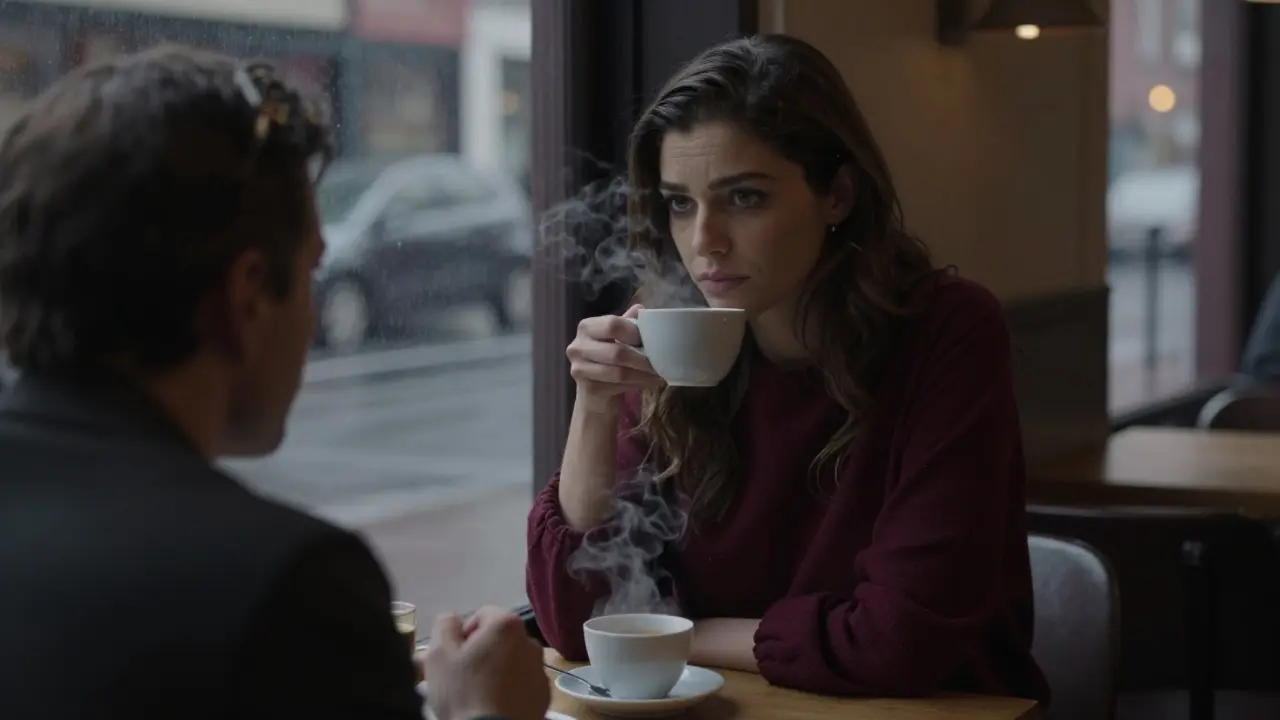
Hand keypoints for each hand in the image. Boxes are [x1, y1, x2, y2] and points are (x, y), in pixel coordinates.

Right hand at [423, 606, 549, 719]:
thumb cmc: (464, 690)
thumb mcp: (439, 654)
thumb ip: (444, 626)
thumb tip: (452, 619)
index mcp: (507, 625)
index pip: (482, 615)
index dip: (463, 633)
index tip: (454, 656)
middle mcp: (530, 642)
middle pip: (498, 639)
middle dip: (479, 652)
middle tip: (460, 675)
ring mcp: (540, 670)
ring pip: (511, 661)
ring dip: (495, 669)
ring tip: (477, 692)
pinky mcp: (544, 695)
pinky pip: (522, 683)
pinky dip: (510, 688)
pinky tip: (494, 703)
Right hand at [566, 304, 662, 404]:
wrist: (593, 390)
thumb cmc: (607, 358)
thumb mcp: (616, 337)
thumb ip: (627, 322)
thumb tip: (641, 309)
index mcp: (586, 327)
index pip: (612, 324)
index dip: (634, 332)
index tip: (651, 339)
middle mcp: (577, 346)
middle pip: (616, 352)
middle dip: (643, 359)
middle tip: (662, 362)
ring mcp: (579, 369)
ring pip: (619, 372)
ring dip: (643, 374)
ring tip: (659, 373)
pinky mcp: (588, 388)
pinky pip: (618, 386)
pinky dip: (638, 384)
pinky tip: (649, 382)